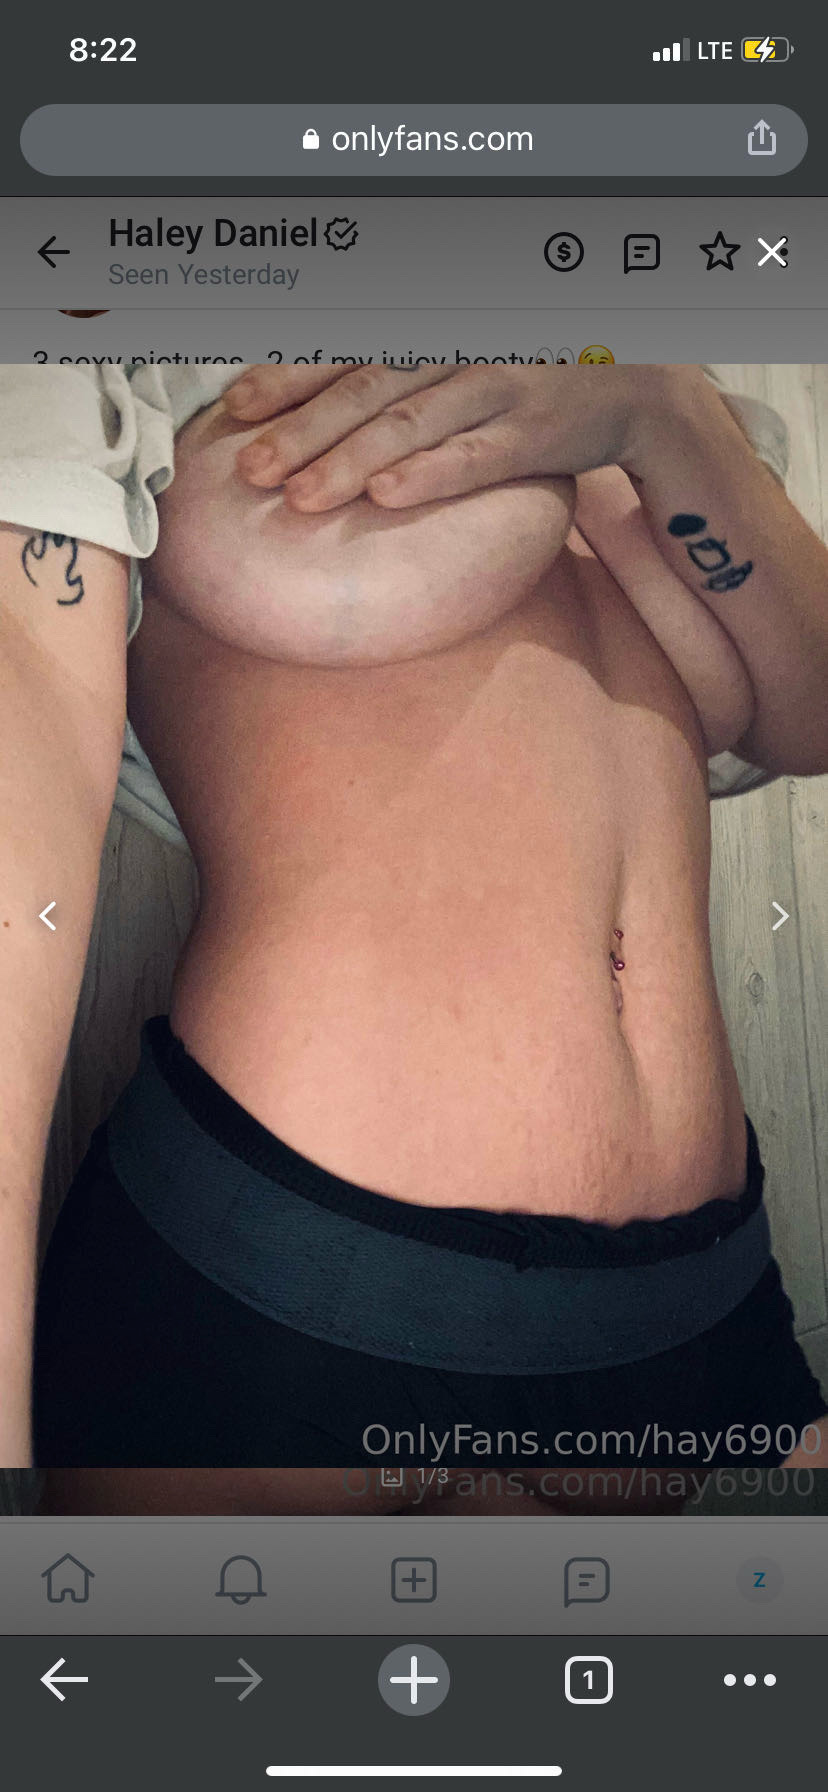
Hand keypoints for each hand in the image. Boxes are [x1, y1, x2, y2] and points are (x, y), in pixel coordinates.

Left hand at [224, 362, 665, 510]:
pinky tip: (387, 495)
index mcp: (430, 326)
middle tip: (248, 469)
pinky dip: (429, 474)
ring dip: (347, 461)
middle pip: (364, 389)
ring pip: (408, 424)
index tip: (236, 408)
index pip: (345, 348)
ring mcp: (497, 388)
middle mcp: (456, 349)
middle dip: (301, 430)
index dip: (288, 375)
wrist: (634, 378)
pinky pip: (474, 456)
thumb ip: (399, 367)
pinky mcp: (533, 434)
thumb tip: (315, 401)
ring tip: (298, 497)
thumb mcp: (462, 348)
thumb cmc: (528, 369)